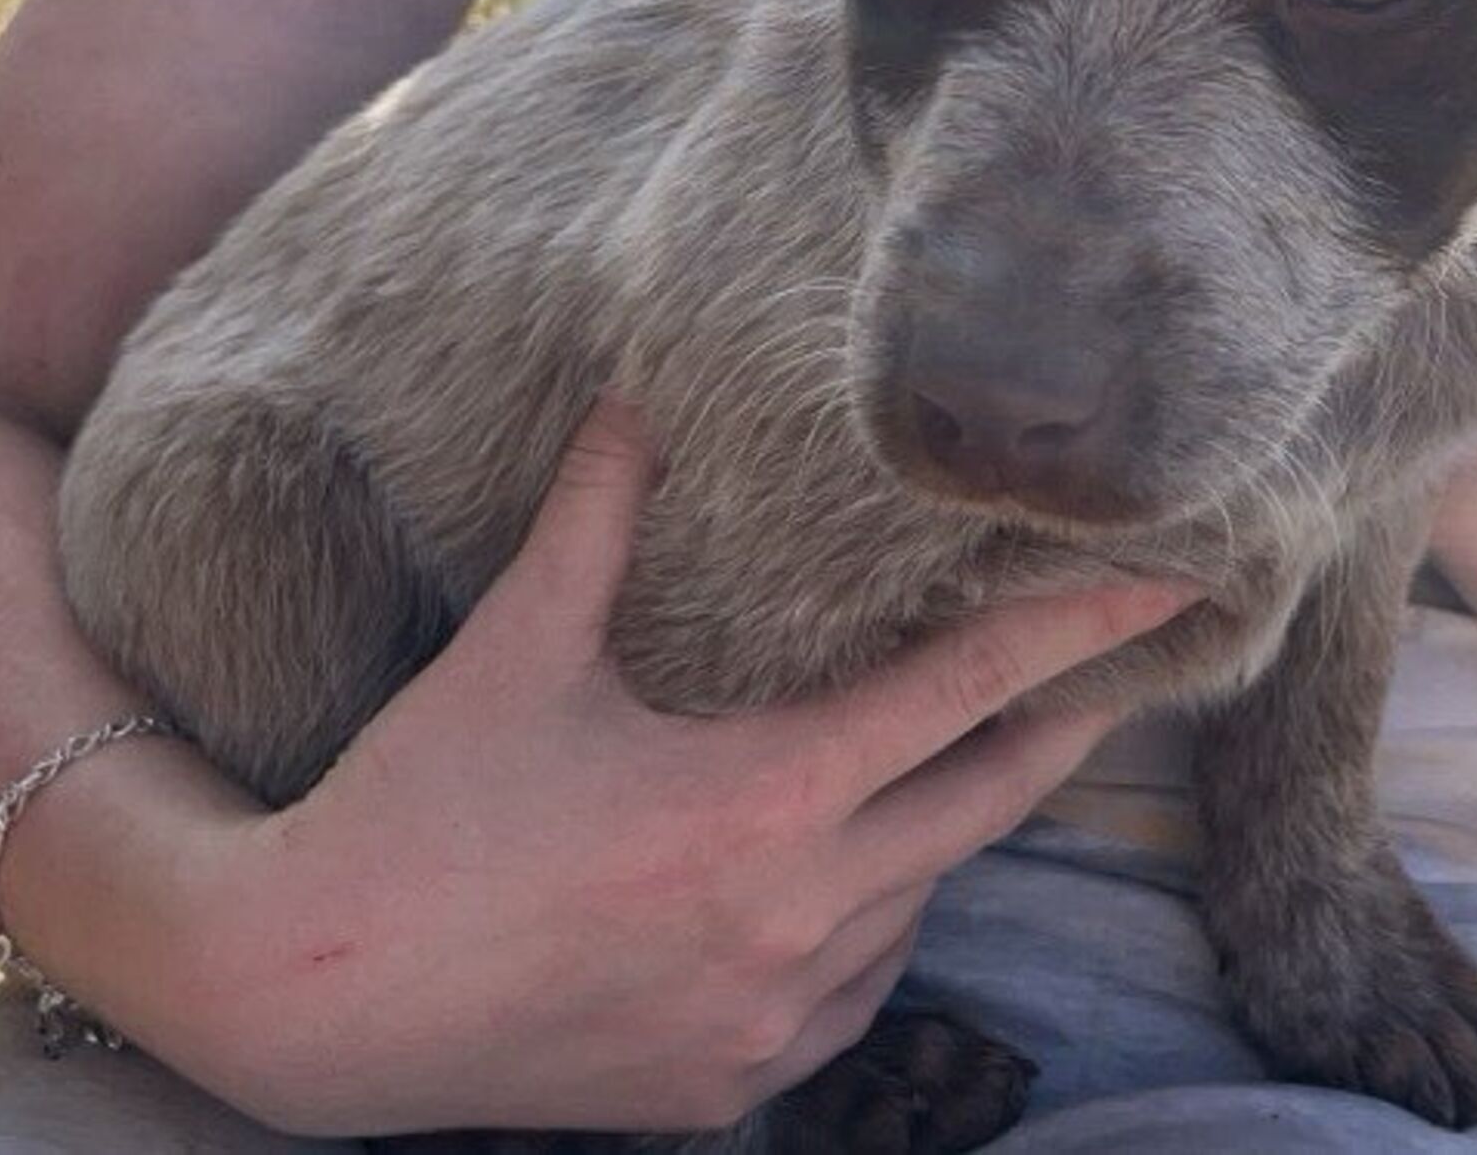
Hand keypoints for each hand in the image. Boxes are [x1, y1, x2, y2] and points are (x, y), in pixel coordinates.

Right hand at [153, 398, 1194, 1139]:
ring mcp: (768, 1017)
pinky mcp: (727, 1087)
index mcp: (761, 800)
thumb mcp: (515, 649)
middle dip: (1059, 735)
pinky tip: (841, 881)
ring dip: (939, 832)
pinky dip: (868, 930)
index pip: (966, 696)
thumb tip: (636, 392)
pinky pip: (853, 997)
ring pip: (918, 906)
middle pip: (985, 805)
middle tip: (1119, 673)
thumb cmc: (415, 809)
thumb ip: (598, 518)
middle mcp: (794, 918)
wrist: (307, 998)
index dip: (1076, 635)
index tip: (1169, 592)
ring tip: (946, 762)